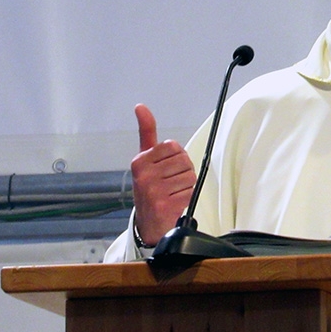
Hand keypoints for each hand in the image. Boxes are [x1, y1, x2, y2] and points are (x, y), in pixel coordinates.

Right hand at [130, 103, 195, 244]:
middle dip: (183, 171)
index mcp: (139, 161)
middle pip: (184, 160)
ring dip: (186, 185)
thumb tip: (140, 106)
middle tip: (171, 183)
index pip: (173, 145)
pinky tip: (175, 203)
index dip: (176, 156)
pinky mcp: (165, 205)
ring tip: (173, 193)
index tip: (166, 168)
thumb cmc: (149, 188)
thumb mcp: (144, 160)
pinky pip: (191, 192)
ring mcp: (154, 191)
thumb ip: (146, 132)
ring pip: (190, 176)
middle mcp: (144, 175)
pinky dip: (188, 198)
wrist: (147, 225)